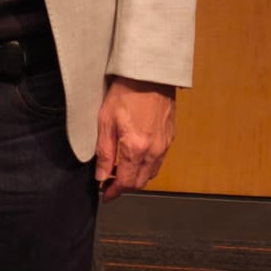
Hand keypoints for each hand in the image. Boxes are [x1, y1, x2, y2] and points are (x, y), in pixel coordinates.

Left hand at [95, 77, 175, 201]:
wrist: (149, 75)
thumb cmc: (125, 93)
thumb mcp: (105, 121)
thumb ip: (103, 152)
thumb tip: (101, 175)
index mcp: (135, 148)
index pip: (126, 182)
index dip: (114, 192)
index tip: (105, 195)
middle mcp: (154, 151)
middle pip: (140, 182)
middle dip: (124, 186)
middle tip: (109, 184)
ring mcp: (164, 146)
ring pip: (150, 173)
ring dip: (136, 177)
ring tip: (120, 170)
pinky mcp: (170, 138)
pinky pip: (158, 161)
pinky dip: (146, 166)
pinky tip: (135, 157)